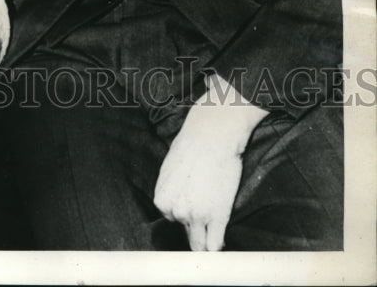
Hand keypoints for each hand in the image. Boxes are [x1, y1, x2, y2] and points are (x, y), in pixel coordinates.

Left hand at [153, 75, 267, 250]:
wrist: (213, 134)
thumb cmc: (193, 145)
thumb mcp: (171, 168)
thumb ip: (172, 189)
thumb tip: (176, 201)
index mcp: (162, 198)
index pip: (169, 217)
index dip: (182, 210)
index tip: (192, 205)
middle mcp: (176, 210)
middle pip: (185, 230)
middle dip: (194, 222)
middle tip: (206, 208)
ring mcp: (197, 216)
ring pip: (199, 244)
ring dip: (206, 238)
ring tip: (212, 232)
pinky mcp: (218, 216)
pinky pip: (215, 244)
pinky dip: (217, 246)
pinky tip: (220, 242)